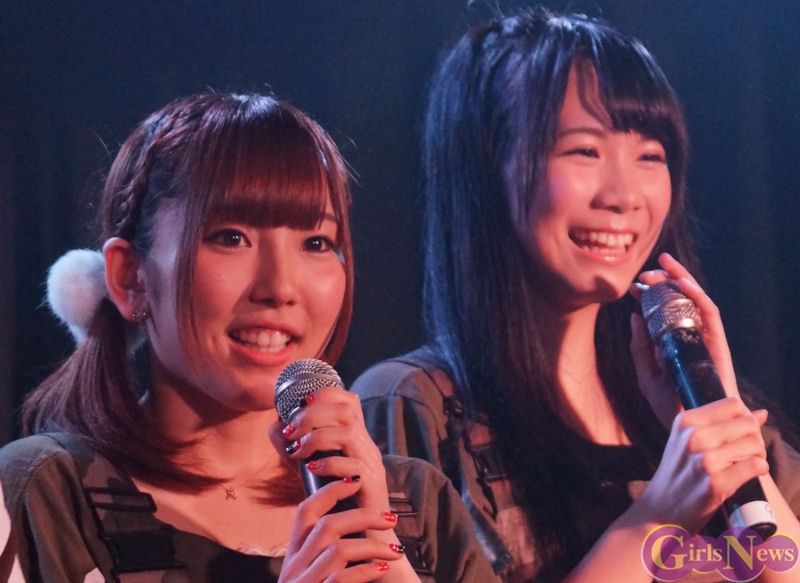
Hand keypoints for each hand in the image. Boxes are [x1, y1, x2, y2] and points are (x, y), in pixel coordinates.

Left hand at [270, 386, 387, 510]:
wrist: (363, 539)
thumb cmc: (338, 504)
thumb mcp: (313, 469)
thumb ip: (297, 448)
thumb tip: (275, 426)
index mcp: (356, 439)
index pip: (348, 401)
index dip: (324, 395)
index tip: (299, 405)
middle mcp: (367, 447)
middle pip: (347, 411)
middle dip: (313, 415)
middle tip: (291, 431)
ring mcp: (372, 465)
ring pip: (349, 434)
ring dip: (317, 438)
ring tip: (298, 451)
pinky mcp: (373, 486)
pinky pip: (354, 466)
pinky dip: (329, 463)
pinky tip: (311, 468)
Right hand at [276, 476, 404, 581]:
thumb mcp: (313, 571)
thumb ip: (328, 548)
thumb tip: (358, 518)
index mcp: (294, 555)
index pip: (305, 511)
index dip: (330, 490)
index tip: (356, 480)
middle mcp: (294, 568)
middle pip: (327, 526)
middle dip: (363, 516)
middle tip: (391, 518)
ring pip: (337, 551)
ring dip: (372, 546)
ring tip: (396, 551)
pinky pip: (341, 579)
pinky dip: (366, 571)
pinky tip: (382, 569)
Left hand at [629, 252, 739, 425]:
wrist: (694, 427)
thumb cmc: (671, 405)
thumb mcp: (645, 375)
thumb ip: (639, 348)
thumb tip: (633, 317)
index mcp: (673, 342)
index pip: (663, 311)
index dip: (650, 295)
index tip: (635, 285)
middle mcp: (690, 336)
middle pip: (680, 301)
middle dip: (665, 281)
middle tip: (648, 272)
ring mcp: (705, 339)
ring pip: (696, 301)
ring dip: (682, 280)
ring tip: (666, 266)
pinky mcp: (718, 344)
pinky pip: (711, 315)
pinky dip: (699, 296)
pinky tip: (684, 284)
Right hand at [637, 398, 768, 533]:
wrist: (660, 509)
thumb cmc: (679, 474)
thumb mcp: (687, 440)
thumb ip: (721, 425)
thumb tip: (761, 413)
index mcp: (686, 421)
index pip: (733, 404)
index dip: (745, 417)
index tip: (741, 433)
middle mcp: (693, 436)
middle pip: (747, 423)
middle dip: (755, 436)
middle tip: (746, 451)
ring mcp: (704, 460)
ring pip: (754, 444)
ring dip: (758, 454)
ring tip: (746, 463)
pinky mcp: (715, 483)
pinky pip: (754, 466)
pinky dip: (759, 469)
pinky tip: (750, 473)